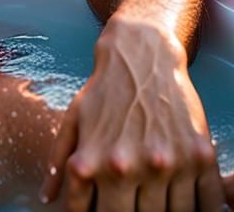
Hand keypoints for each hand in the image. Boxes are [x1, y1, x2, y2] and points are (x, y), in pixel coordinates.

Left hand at [41, 17, 224, 210]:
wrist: (142, 56)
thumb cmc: (103, 91)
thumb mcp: (73, 121)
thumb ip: (59, 161)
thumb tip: (47, 198)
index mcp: (93, 162)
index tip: (100, 209)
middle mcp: (128, 167)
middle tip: (128, 204)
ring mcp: (167, 165)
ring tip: (153, 200)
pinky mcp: (200, 158)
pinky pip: (207, 205)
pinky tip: (186, 203)